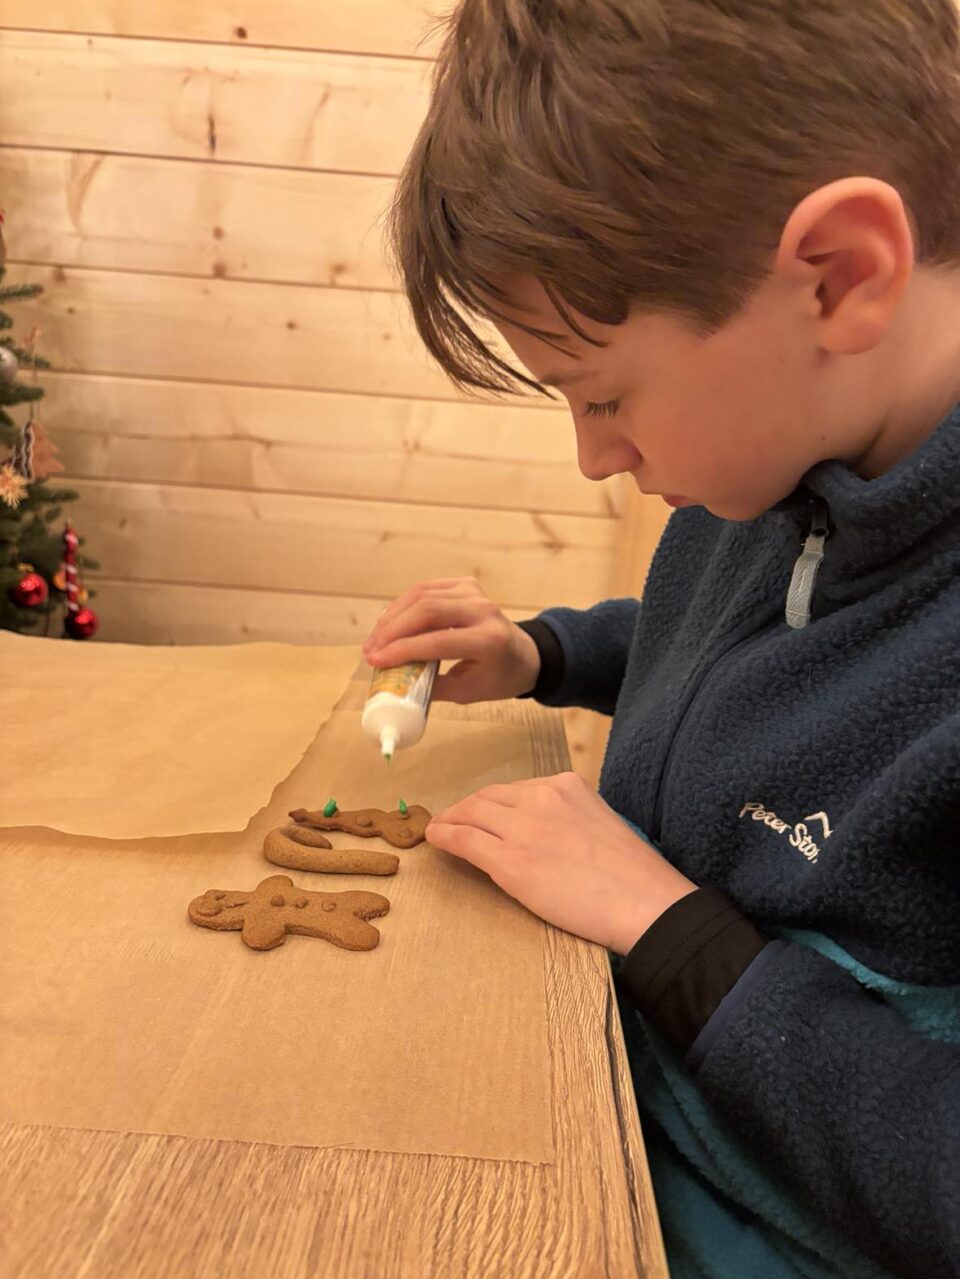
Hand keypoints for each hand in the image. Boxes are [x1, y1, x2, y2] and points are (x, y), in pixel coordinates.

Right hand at [362, 576, 540, 703]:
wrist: (524, 655)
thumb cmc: (496, 677)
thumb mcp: (467, 692)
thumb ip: (430, 687)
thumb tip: (391, 683)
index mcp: (489, 640)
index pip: (438, 641)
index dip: (402, 651)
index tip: (376, 661)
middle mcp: (483, 611)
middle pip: (427, 610)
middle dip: (392, 631)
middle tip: (371, 651)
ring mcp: (474, 592)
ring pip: (421, 595)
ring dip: (392, 617)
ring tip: (375, 640)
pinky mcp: (465, 585)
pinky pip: (425, 589)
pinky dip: (403, 605)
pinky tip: (389, 623)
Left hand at [426, 772, 697, 953]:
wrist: (644, 902)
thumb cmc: (633, 876)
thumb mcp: (600, 823)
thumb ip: (570, 818)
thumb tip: (547, 833)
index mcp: (567, 785)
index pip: (517, 789)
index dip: (493, 803)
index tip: (483, 812)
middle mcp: (542, 796)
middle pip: (489, 797)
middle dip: (467, 808)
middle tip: (453, 819)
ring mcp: (523, 827)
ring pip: (472, 814)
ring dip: (451, 820)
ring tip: (440, 829)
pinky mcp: (509, 860)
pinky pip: (465, 841)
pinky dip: (445, 837)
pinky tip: (436, 839)